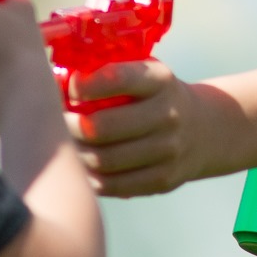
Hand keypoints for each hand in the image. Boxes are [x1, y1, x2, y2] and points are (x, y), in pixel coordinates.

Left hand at [65, 60, 227, 196]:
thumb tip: (54, 76)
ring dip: (75, 153)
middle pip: (104, 127)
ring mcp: (168, 151)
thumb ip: (109, 72)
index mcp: (160, 80)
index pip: (117, 79)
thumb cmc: (153, 96)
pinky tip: (79, 165)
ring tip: (62, 144)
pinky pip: (113, 184)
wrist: (203, 129)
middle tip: (54, 120)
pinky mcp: (162, 180)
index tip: (66, 87)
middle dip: (69, 124)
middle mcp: (168, 114)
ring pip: (105, 160)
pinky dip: (89, 177)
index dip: (84, 85)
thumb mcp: (144, 73)